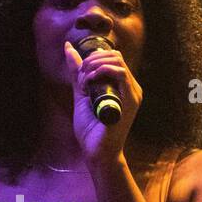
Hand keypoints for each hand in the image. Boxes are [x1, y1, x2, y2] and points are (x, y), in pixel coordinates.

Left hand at [63, 40, 141, 164]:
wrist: (96, 152)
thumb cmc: (91, 128)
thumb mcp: (81, 94)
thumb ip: (77, 73)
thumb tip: (68, 48)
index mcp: (123, 86)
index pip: (113, 57)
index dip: (94, 57)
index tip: (81, 72)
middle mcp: (131, 87)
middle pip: (115, 56)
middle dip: (93, 59)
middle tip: (81, 74)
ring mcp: (133, 93)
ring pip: (117, 61)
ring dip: (96, 64)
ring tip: (85, 80)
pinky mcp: (130, 100)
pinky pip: (120, 74)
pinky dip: (102, 71)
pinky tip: (90, 81)